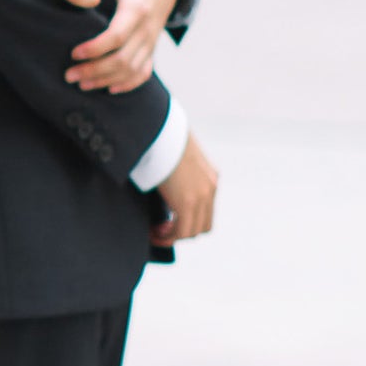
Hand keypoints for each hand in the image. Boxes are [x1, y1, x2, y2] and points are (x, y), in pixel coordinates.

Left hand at [62, 0, 178, 92]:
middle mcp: (146, 27)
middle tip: (69, 75)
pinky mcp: (152, 49)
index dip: (95, 48)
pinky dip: (128, 85)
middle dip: (95, 71)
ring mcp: (151, 41)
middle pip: (123, 59)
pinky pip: (144, 73)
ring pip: (131, 70)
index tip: (74, 53)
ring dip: (105, 80)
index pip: (117, 35)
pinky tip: (109, 89)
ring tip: (80, 84)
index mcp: (136, 6)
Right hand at [151, 131, 217, 245]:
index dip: (188, 221)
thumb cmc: (162, 138)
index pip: (206, 210)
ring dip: (174, 236)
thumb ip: (178, 172)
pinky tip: (154, 231)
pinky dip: (168, 236)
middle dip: (182, 231)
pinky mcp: (188, 202)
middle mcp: (210, 188)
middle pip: (203, 225)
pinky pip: (182, 231)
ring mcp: (202, 196)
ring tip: (156, 232)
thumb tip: (165, 181)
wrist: (161, 130)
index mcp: (210, 177)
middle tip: (161, 228)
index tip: (169, 220)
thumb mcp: (176, 156)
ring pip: (193, 231)